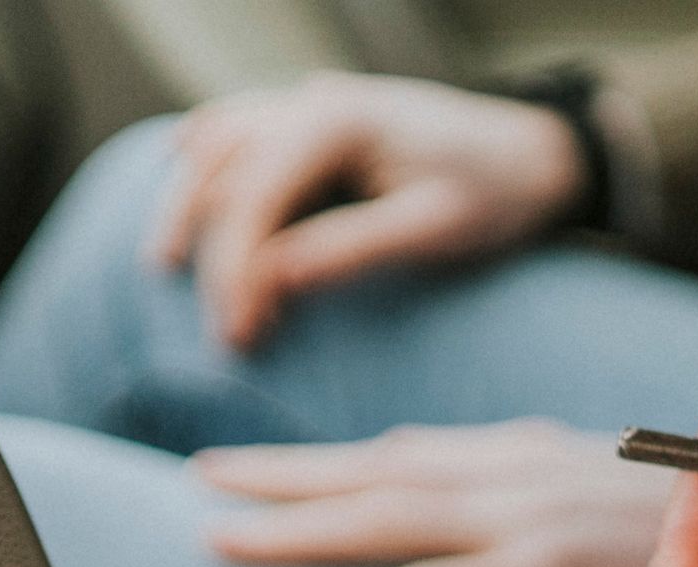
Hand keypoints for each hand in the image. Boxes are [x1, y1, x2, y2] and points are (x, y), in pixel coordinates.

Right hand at [151, 72, 585, 351]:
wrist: (533, 154)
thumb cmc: (493, 192)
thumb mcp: (436, 229)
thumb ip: (350, 248)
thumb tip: (271, 278)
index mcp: (338, 122)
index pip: (256, 197)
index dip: (235, 270)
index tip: (237, 335)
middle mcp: (311, 102)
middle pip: (221, 172)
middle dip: (208, 253)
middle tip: (218, 331)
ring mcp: (308, 104)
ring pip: (216, 144)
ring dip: (188, 205)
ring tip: (164, 268)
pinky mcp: (312, 120)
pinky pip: (237, 130)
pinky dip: (205, 159)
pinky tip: (179, 176)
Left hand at [195, 420, 697, 566]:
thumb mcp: (630, 508)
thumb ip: (563, 507)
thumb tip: (516, 529)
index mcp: (538, 454)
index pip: (416, 451)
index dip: (335, 458)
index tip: (268, 464)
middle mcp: (521, 471)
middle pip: (379, 471)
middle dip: (284, 475)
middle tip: (203, 480)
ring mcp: (528, 519)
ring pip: (382, 518)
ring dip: (291, 529)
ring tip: (216, 541)